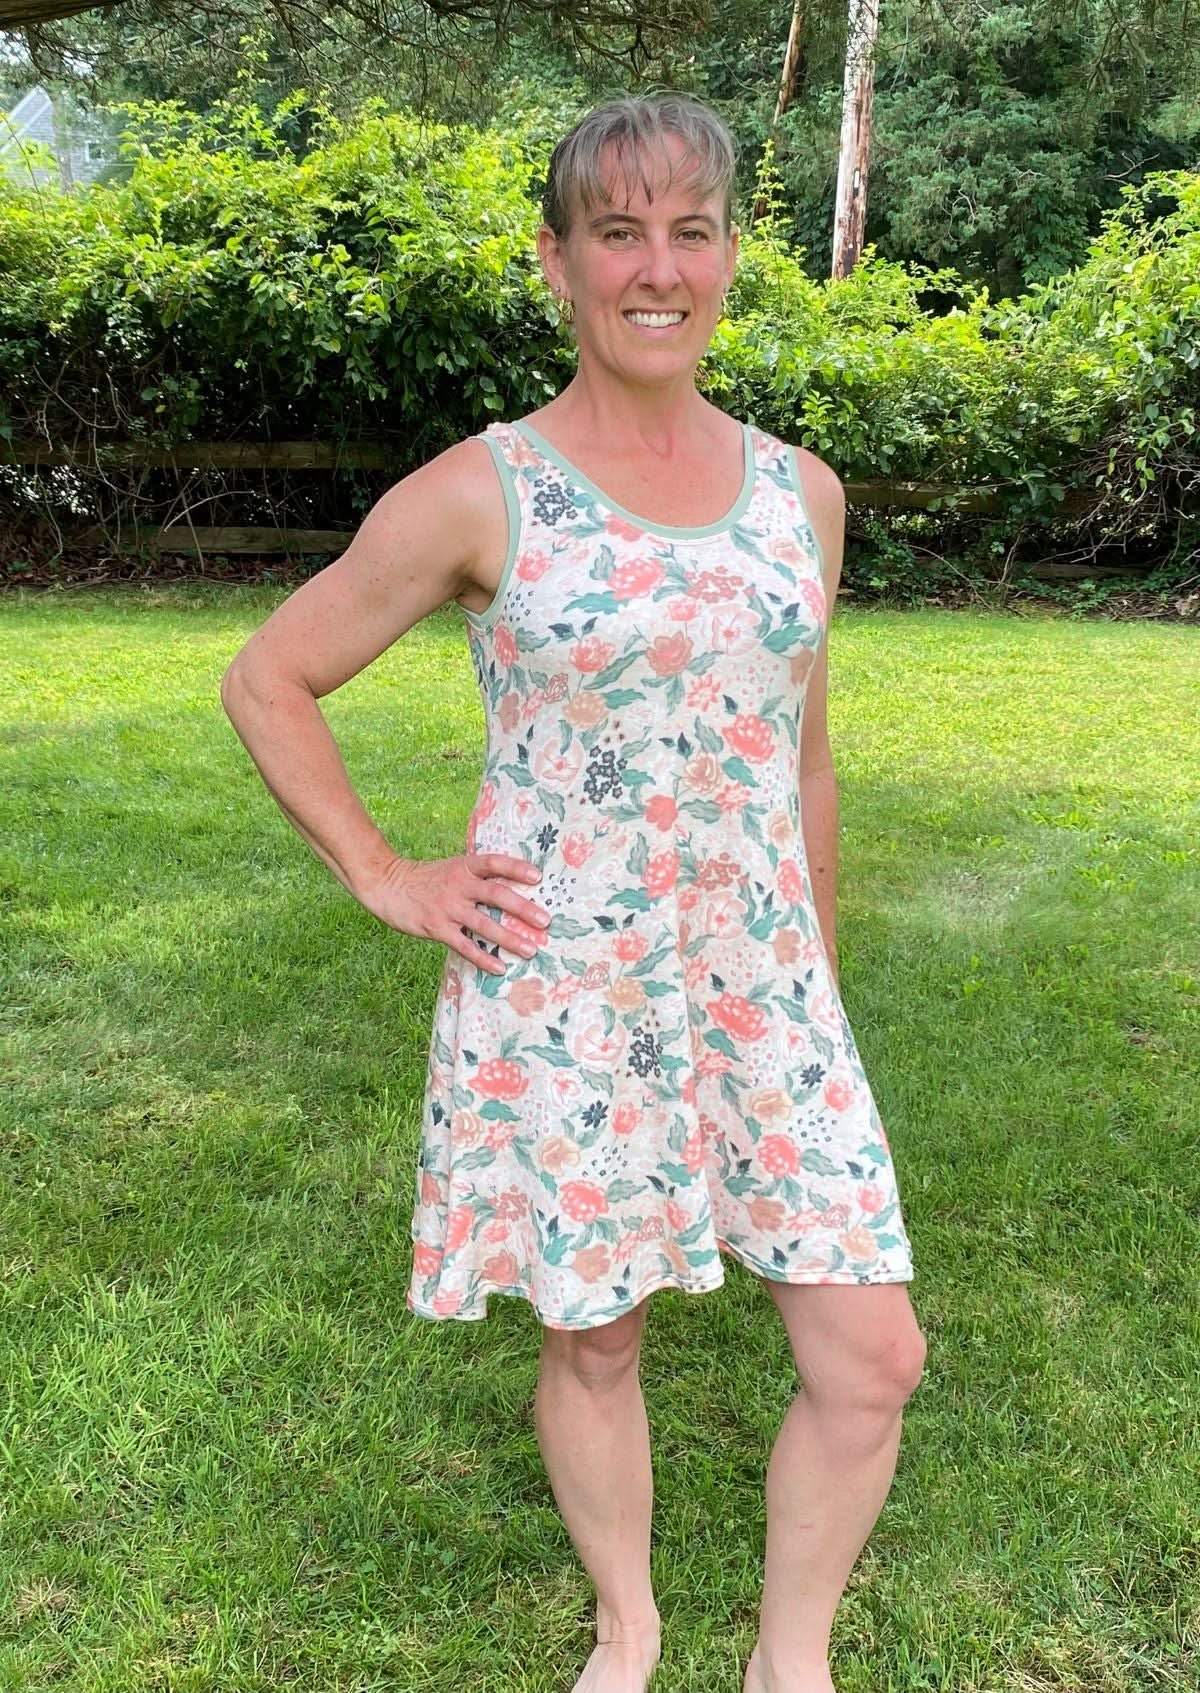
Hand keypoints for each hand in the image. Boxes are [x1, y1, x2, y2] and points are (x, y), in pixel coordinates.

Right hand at [354, 851, 550, 975]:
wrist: (387, 885)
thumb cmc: (426, 879)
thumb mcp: (452, 868)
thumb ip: (476, 876)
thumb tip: (511, 888)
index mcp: (464, 867)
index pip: (494, 863)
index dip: (516, 868)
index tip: (538, 877)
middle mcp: (458, 885)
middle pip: (496, 895)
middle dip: (522, 909)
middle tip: (544, 921)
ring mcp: (447, 908)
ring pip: (484, 924)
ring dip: (509, 939)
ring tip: (530, 950)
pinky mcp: (436, 928)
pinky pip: (464, 946)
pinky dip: (482, 958)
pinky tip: (498, 968)